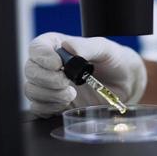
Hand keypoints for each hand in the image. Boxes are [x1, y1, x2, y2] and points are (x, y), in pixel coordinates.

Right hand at [25, 32, 146, 117]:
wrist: (126, 86)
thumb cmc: (116, 62)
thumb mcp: (106, 49)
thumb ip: (87, 47)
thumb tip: (69, 48)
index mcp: (59, 47)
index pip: (37, 48)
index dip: (42, 56)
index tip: (58, 64)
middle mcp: (51, 66)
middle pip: (30, 70)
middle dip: (47, 79)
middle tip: (67, 83)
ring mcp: (52, 86)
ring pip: (31, 90)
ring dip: (49, 95)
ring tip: (71, 94)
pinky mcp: (55, 104)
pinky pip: (38, 108)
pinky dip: (49, 108)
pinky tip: (66, 105)